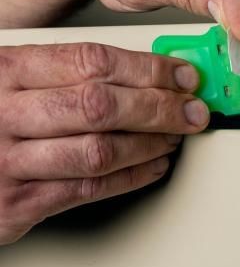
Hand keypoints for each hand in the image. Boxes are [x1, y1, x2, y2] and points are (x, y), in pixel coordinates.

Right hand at [0, 43, 208, 244]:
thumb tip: (142, 69)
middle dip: (160, 107)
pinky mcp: (14, 205)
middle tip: (193, 109)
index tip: (182, 74)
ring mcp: (8, 162)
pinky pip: (87, 189)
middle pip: (102, 106)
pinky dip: (131, 178)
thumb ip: (63, 72)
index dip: (148, 68)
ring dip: (151, 143)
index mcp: (6, 71)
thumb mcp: (8, 78)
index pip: (92, 62)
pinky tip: (154, 165)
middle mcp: (6, 114)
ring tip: (177, 135)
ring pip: (100, 151)